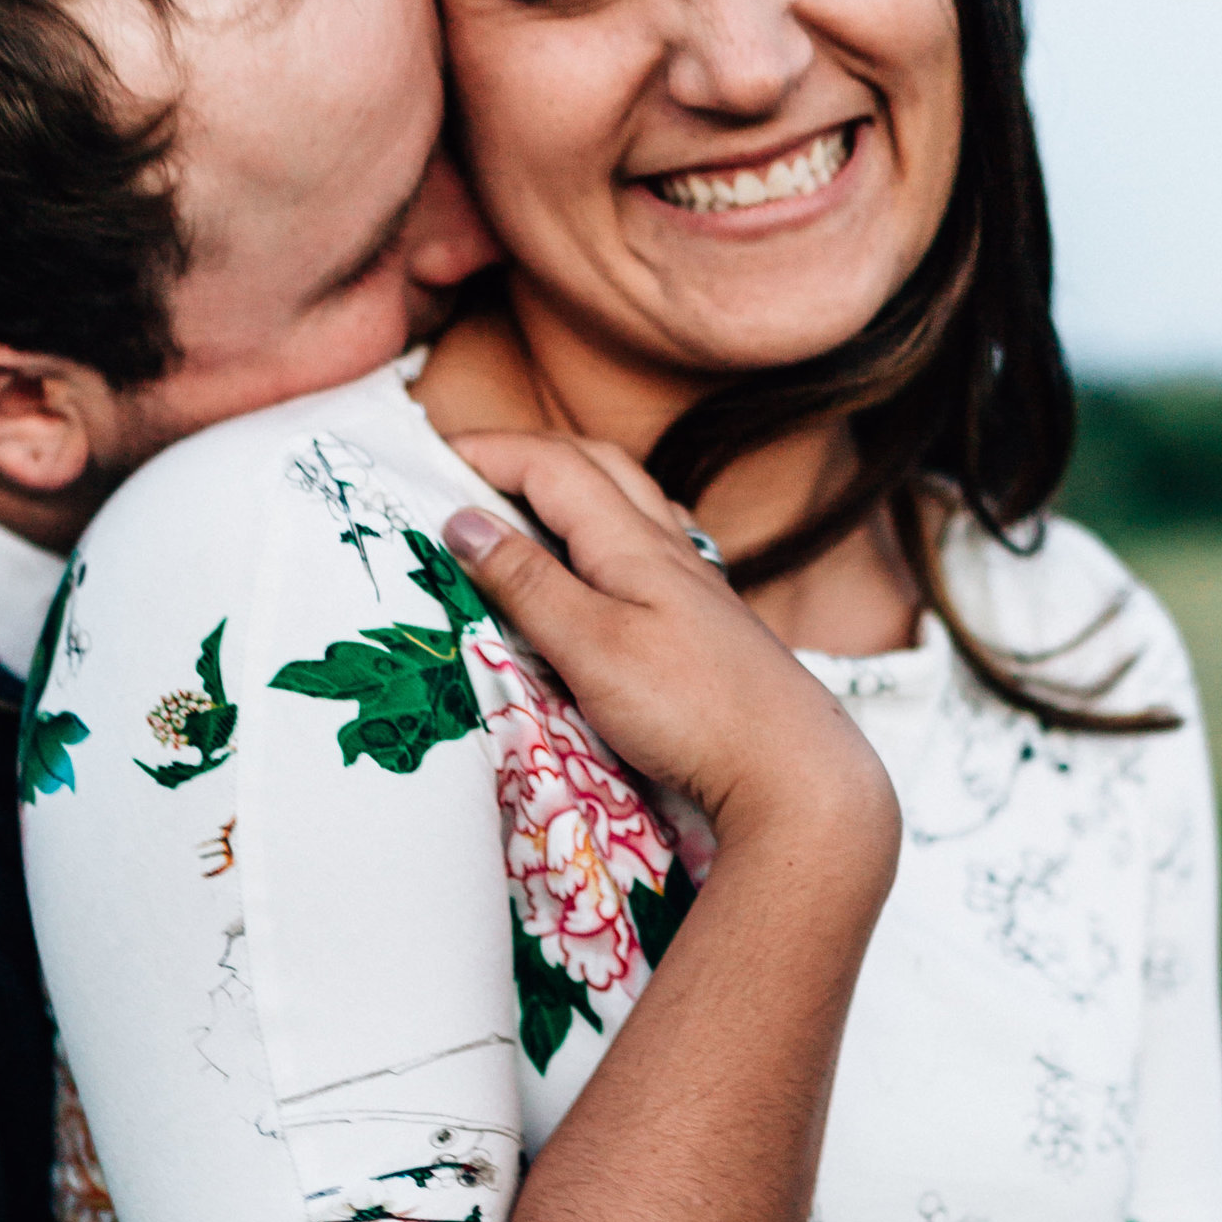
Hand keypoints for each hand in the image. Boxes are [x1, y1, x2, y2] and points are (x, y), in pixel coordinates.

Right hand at [438, 432, 896, 867]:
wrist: (794, 771)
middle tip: (469, 465)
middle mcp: (671, 549)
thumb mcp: (592, 646)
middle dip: (529, 450)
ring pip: (633, 500)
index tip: (427, 453)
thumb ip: (528, 583)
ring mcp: (697, 585)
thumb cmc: (692, 710)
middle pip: (597, 464)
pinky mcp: (710, 624)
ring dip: (576, 480)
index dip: (489, 450)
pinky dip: (617, 524)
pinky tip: (615, 554)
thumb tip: (463, 521)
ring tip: (531, 499)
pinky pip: (658, 543)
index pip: (553, 465)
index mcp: (634, 543)